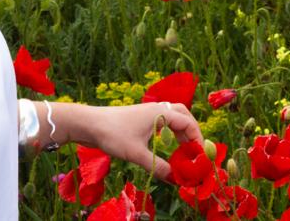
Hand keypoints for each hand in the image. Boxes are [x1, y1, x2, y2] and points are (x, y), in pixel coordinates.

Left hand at [77, 102, 204, 183]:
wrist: (88, 123)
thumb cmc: (113, 135)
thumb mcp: (137, 154)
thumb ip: (158, 167)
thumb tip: (176, 180)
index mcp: (159, 113)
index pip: (188, 123)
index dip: (198, 140)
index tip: (201, 157)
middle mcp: (156, 109)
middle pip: (183, 115)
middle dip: (192, 132)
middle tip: (196, 151)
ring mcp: (147, 112)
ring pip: (172, 117)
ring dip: (181, 131)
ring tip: (184, 151)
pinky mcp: (140, 118)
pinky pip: (162, 121)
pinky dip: (169, 132)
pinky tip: (166, 145)